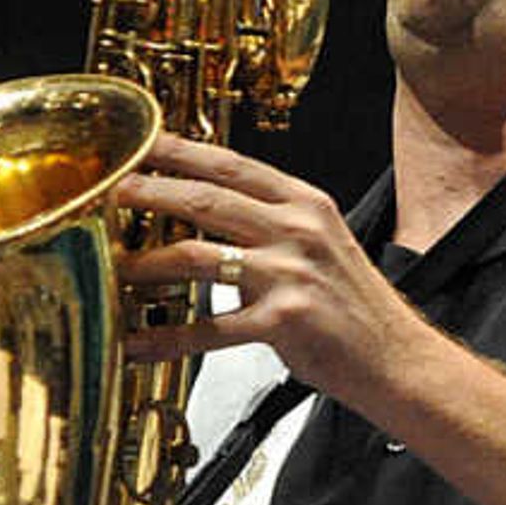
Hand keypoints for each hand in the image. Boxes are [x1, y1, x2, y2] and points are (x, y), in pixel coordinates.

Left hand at [114, 136, 423, 401]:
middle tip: (104, 193)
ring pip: (195, 256)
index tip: (137, 143)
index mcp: (308, 205)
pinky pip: (208, 327)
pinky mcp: (284, 321)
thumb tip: (205, 217)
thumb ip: (272, 226)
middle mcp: (300, 231)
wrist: (401, 361)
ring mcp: (292, 274)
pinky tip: (136, 343)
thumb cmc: (358, 309)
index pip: (232, 165)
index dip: (178, 151)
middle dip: (145, 193)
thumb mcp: (323, 247)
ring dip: (143, 264)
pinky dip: (165, 338)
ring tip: (109, 269)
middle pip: (205, 199)